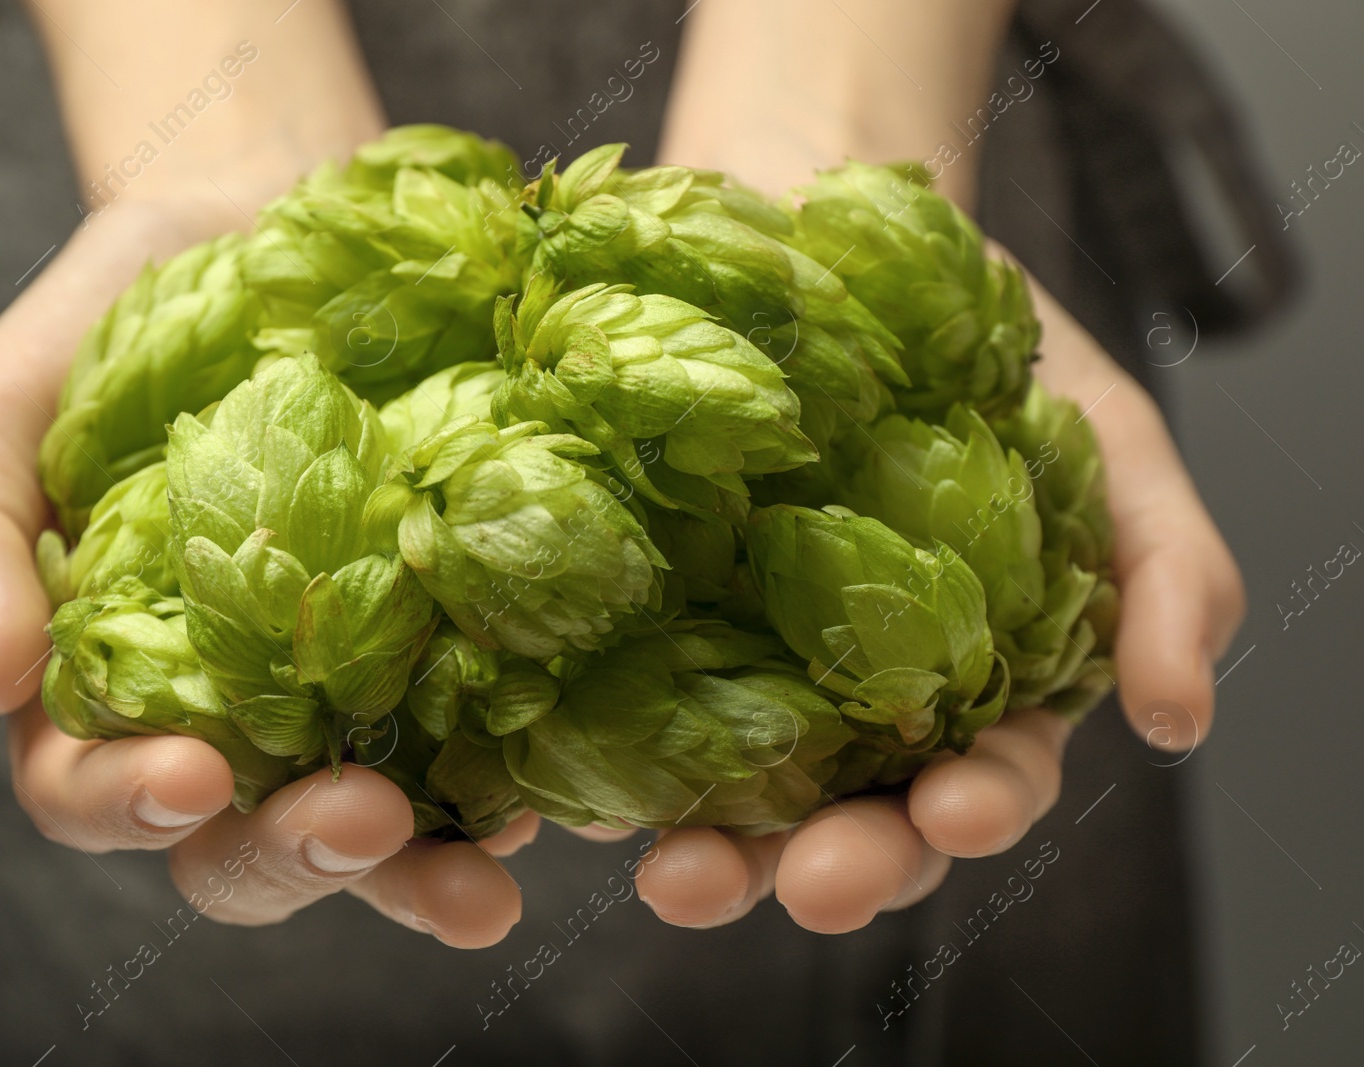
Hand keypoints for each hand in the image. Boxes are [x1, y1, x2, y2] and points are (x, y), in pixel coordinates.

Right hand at [0, 193, 528, 946]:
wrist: (260, 231)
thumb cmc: (114, 327)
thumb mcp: (7, 406)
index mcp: (102, 686)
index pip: (92, 792)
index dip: (131, 808)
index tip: (194, 779)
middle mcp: (225, 716)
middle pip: (244, 845)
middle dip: (300, 856)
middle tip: (364, 822)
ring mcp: (342, 693)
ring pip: (371, 827)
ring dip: (419, 872)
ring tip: (482, 877)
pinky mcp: (440, 650)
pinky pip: (475, 743)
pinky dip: (507, 782)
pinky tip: (547, 792)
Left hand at [631, 271, 1245, 931]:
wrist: (829, 224)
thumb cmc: (986, 351)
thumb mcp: (1112, 443)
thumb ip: (1168, 576)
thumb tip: (1177, 720)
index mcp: (972, 686)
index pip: (980, 780)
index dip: (972, 810)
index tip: (955, 809)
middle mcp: (854, 703)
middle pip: (849, 819)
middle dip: (838, 865)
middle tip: (808, 882)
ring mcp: (742, 665)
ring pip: (729, 793)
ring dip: (713, 851)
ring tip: (680, 874)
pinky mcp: (645, 622)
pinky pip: (615, 704)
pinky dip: (598, 756)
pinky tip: (580, 791)